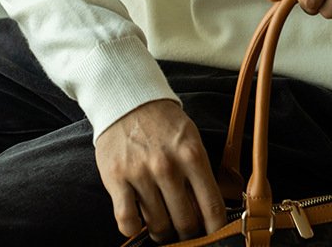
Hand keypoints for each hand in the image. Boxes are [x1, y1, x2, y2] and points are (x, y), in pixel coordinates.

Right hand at [95, 99, 226, 242]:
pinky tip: (138, 219)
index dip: (216, 231)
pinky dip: (134, 228)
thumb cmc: (163, 122)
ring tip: (163, 224)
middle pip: (186, 223)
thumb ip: (200, 173)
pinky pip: (127, 221)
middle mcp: (168, 166)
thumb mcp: (191, 139)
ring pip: (158, 226)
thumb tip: (210, 213)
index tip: (215, 239)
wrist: (127, 99)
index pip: (213, 208)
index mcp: (192, 155)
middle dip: (189, 234)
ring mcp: (140, 173)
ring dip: (163, 232)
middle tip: (186, 231)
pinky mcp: (116, 178)